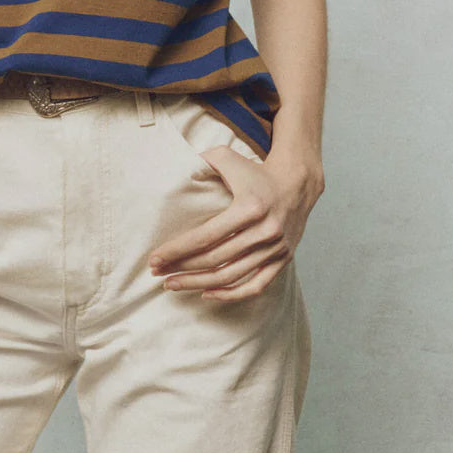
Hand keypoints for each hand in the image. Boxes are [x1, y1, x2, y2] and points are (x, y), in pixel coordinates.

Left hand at [148, 146, 323, 301]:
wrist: (296, 183)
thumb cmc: (254, 171)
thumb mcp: (227, 157)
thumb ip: (200, 161)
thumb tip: (171, 168)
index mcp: (248, 207)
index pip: (205, 236)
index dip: (178, 250)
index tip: (155, 259)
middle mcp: (263, 231)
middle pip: (215, 259)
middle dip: (182, 268)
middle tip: (158, 272)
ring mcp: (274, 248)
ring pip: (231, 276)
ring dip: (199, 284)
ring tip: (173, 284)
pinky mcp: (282, 260)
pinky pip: (255, 286)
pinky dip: (231, 294)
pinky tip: (207, 294)